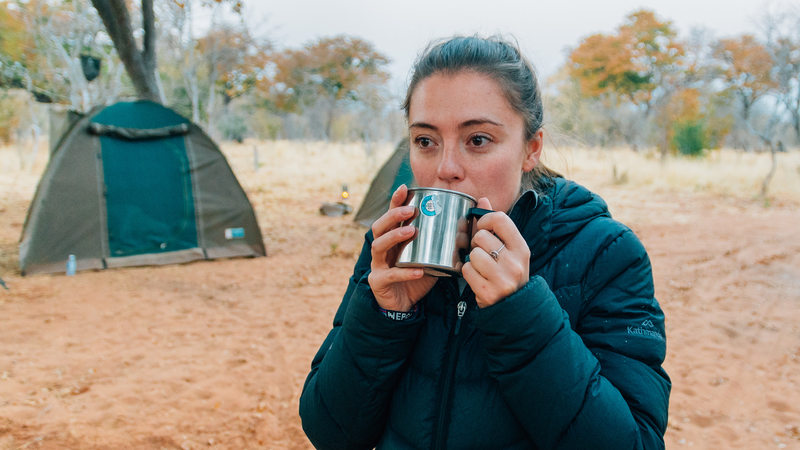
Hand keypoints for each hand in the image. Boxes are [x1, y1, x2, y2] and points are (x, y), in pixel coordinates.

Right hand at [367, 185, 436, 311]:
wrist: (404, 305)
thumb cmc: (417, 276)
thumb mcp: (433, 256)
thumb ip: (447, 241)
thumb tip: (471, 221)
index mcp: (393, 239)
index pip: (391, 216)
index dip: (395, 201)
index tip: (405, 187)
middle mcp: (382, 249)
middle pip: (379, 226)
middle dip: (393, 215)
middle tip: (411, 210)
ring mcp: (378, 265)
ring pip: (379, 246)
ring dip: (394, 236)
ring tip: (410, 231)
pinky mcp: (379, 282)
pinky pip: (390, 275)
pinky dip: (405, 272)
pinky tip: (418, 270)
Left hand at [462, 198, 529, 307]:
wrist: (514, 307)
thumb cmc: (508, 273)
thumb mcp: (509, 249)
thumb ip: (496, 225)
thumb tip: (482, 199)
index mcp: (521, 248)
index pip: (500, 219)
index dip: (485, 220)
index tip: (482, 227)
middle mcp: (515, 262)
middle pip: (481, 237)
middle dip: (477, 244)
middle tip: (483, 254)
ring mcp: (503, 278)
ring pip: (473, 254)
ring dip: (472, 260)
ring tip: (481, 268)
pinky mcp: (488, 292)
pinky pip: (467, 270)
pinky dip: (468, 273)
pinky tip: (478, 278)